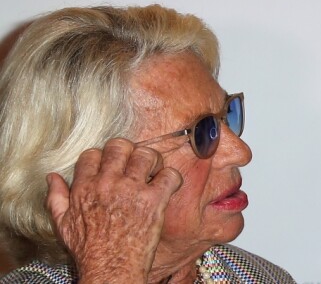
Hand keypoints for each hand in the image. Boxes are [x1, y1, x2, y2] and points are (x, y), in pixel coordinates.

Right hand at [46, 138, 182, 283]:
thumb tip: (51, 176)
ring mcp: (132, 191)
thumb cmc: (88, 250)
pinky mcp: (153, 201)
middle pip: (120, 146)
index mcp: (85, 188)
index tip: (111, 165)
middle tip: (135, 163)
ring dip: (153, 161)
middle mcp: (108, 184)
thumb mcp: (63, 225)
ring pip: (146, 154)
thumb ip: (56, 198)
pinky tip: (167, 186)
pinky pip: (169, 175)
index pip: (92, 153)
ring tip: (153, 171)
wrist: (110, 272)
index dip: (103, 156)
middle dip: (129, 150)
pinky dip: (172, 177)